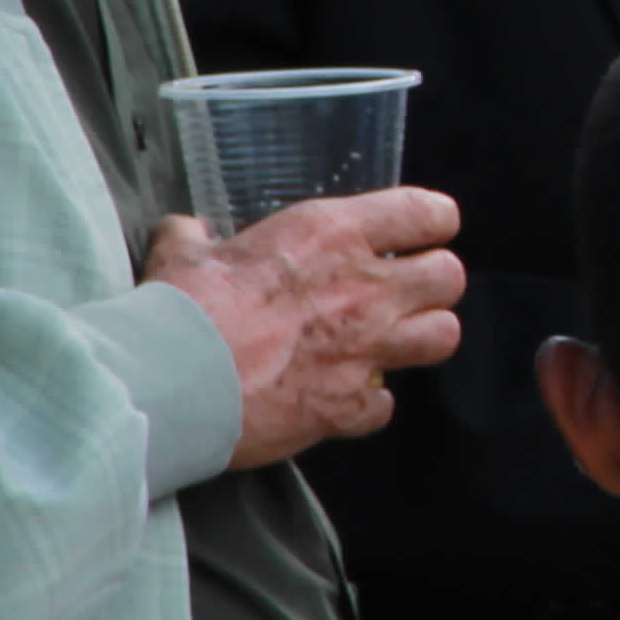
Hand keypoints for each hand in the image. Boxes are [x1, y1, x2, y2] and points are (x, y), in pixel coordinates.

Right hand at [148, 187, 460, 469]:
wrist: (171, 383)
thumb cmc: (181, 311)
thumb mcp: (184, 253)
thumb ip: (196, 237)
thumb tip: (187, 231)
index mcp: (331, 235)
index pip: (426, 213)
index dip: (431, 222)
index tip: (422, 232)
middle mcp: (364, 288)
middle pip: (449, 276)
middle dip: (433, 283)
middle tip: (403, 291)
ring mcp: (365, 349)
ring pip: (443, 336)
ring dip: (420, 338)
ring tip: (389, 341)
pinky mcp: (351, 405)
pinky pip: (386, 405)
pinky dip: (368, 404)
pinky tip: (342, 397)